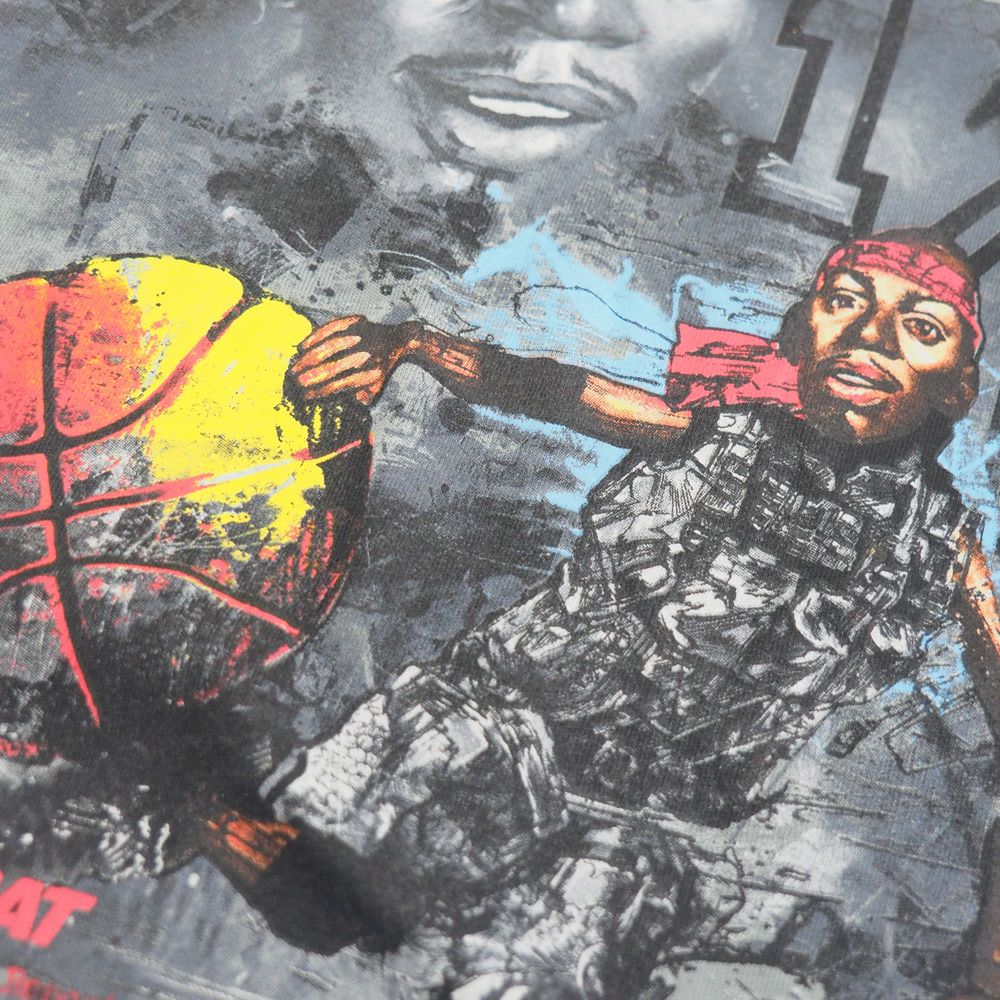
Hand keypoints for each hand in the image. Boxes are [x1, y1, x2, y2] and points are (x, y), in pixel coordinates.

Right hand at [292, 315, 417, 406]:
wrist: (398, 339)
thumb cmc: (382, 367)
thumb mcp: (376, 387)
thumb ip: (361, 397)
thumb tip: (340, 404)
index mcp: (371, 373)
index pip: (340, 385)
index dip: (321, 391)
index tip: (305, 396)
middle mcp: (366, 355)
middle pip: (333, 368)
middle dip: (311, 376)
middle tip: (295, 382)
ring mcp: (360, 336)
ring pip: (329, 347)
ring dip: (309, 358)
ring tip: (296, 366)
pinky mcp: (354, 322)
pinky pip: (330, 328)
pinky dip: (314, 337)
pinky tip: (302, 346)